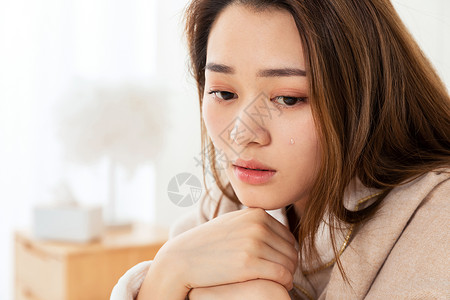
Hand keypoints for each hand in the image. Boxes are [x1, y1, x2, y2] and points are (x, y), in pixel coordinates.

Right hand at [140, 207, 297, 298]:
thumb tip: (274, 227)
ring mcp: (253, 243)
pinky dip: (285, 283)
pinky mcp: (249, 264)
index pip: (288, 236)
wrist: (182, 259)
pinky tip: (278, 287)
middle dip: (289, 265)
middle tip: (280, 276)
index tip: (277, 264)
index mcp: (256, 214)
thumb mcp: (232, 223)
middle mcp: (257, 225)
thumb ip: (253, 222)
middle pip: (291, 250)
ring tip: (278, 282)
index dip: (286, 253)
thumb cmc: (208, 244)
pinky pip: (282, 275)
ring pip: (289, 263)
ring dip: (288, 275)